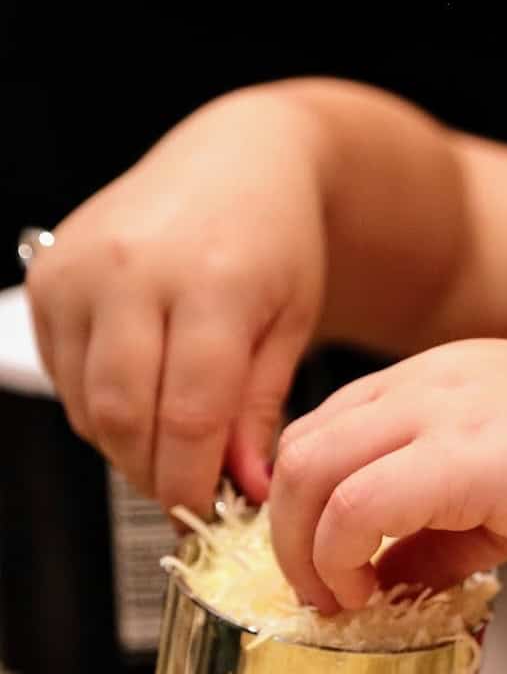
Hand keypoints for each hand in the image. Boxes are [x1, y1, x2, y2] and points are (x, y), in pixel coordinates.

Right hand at [25, 89, 327, 515]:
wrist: (239, 162)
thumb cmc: (278, 240)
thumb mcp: (292, 324)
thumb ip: (260, 407)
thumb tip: (245, 486)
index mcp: (211, 285)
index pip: (189, 416)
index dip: (195, 481)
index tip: (211, 511)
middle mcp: (132, 272)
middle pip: (126, 417)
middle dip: (157, 474)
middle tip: (191, 493)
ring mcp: (79, 271)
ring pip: (88, 405)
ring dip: (128, 447)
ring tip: (175, 447)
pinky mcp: (48, 276)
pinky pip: (66, 377)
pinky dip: (101, 409)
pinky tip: (145, 402)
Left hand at [269, 339, 506, 611]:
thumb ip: (443, 529)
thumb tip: (388, 573)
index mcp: (445, 380)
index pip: (334, 428)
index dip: (309, 501)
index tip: (321, 561)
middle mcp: (434, 381)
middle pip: (304, 444)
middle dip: (287, 527)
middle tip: (314, 590)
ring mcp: (448, 411)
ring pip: (313, 469)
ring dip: (303, 546)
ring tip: (334, 600)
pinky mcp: (468, 457)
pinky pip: (360, 507)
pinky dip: (341, 558)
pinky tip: (367, 596)